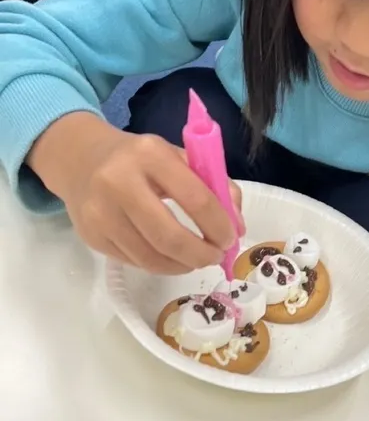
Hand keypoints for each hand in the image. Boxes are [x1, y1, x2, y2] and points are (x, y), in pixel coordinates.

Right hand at [28, 112, 243, 274]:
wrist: (79, 159)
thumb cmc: (140, 159)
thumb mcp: (177, 157)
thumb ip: (214, 185)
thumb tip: (237, 227)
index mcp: (150, 155)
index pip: (196, 198)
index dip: (219, 226)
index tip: (230, 239)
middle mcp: (119, 182)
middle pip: (170, 237)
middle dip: (201, 254)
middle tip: (215, 257)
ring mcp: (100, 212)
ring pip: (151, 257)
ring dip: (182, 265)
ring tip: (195, 259)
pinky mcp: (91, 236)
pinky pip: (134, 262)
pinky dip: (159, 265)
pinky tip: (169, 256)